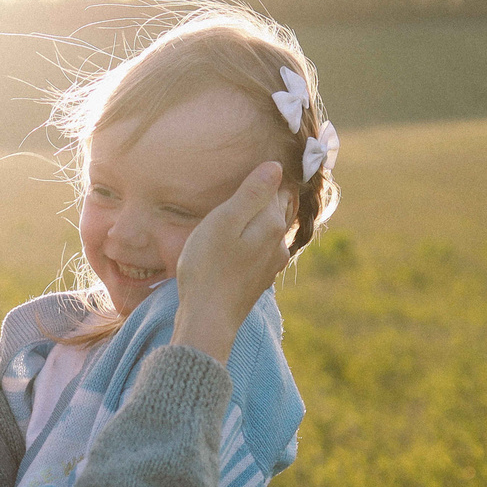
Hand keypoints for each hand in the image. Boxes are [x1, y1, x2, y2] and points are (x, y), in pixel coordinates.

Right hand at [168, 162, 294, 362]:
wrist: (208, 319)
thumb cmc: (208, 267)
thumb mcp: (224, 221)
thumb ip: (252, 193)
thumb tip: (276, 167)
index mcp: (272, 223)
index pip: (278, 187)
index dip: (265, 178)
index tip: (249, 174)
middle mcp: (278, 243)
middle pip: (277, 209)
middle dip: (264, 198)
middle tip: (241, 191)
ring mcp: (271, 264)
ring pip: (269, 231)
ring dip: (256, 222)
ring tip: (235, 218)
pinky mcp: (260, 280)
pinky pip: (261, 251)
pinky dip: (251, 243)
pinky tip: (234, 247)